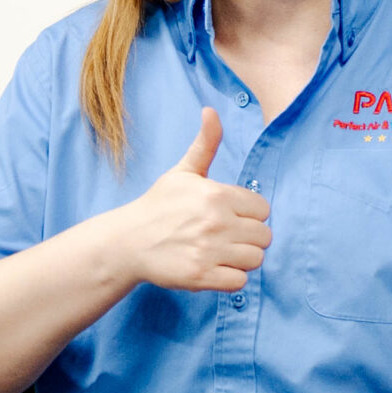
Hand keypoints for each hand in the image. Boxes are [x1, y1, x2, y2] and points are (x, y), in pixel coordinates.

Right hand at [113, 109, 271, 293]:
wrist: (127, 242)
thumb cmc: (158, 205)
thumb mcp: (183, 171)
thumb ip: (205, 143)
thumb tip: (211, 110)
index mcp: (216, 195)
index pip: (263, 209)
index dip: (249, 214)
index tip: (230, 216)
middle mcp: (216, 223)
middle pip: (264, 236)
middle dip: (249, 237)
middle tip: (227, 236)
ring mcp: (209, 251)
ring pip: (255, 259)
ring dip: (242, 258)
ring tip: (222, 252)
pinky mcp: (201, 276)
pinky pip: (239, 282)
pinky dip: (230, 278)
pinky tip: (214, 268)